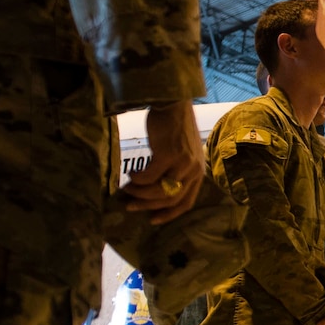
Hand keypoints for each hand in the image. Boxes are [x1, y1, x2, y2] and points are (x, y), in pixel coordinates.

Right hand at [123, 100, 204, 224]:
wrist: (172, 104)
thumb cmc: (173, 128)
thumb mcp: (180, 153)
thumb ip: (174, 170)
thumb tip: (152, 190)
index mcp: (198, 171)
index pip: (187, 202)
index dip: (169, 214)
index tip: (152, 220)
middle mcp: (194, 169)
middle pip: (171, 199)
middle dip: (147, 206)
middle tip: (129, 206)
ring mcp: (183, 163)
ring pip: (159, 191)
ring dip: (139, 193)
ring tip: (126, 188)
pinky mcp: (169, 155)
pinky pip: (149, 177)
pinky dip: (137, 179)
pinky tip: (130, 174)